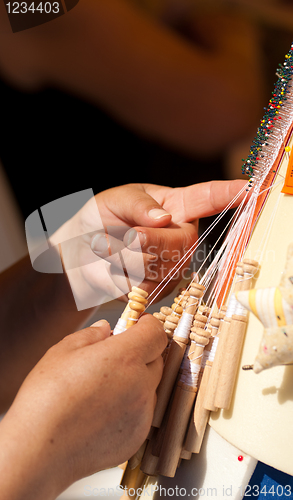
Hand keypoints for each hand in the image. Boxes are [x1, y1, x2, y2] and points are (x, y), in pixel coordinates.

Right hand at [0, 314, 166, 499]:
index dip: (148, 325)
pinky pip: (141, 414)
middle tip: (114, 357)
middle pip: (156, 360)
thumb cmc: (46, 398)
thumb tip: (105, 329)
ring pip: (149, 388)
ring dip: (135, 381)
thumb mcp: (63, 352)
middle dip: (140, 353)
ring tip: (102, 389)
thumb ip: (91, 335)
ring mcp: (142, 414)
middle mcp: (141, 385)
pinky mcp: (136, 437)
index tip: (138, 324)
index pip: (156, 334)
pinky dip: (129, 408)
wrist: (39, 450)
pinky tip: (101, 412)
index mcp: (125, 357)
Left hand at [51, 180, 246, 309]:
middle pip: (182, 243)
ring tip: (109, 247)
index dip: (227, 194)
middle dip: (148, 240)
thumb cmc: (98, 220)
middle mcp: (179, 236)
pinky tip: (111, 267)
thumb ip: (138, 204)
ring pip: (163, 266)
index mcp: (174, 207)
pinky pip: (146, 285)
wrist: (78, 255)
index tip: (248, 189)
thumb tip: (164, 219)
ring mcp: (171, 265)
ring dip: (128, 257)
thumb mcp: (114, 200)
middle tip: (123, 235)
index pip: (206, 199)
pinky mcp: (157, 289)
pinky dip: (121, 275)